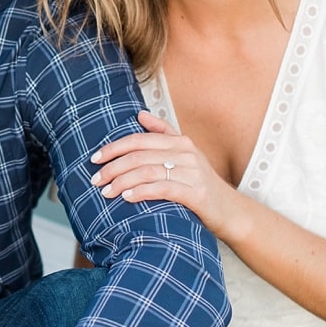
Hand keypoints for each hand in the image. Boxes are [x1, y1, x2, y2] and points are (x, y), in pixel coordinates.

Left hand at [90, 111, 239, 235]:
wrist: (231, 212)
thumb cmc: (201, 184)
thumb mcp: (186, 155)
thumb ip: (163, 134)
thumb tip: (139, 114)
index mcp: (180, 142)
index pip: (139, 139)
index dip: (114, 147)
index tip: (94, 158)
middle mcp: (186, 153)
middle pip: (139, 155)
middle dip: (112, 167)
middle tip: (95, 180)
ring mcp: (192, 172)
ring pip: (147, 171)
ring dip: (122, 181)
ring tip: (106, 192)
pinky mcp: (196, 193)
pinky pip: (163, 188)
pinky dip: (142, 192)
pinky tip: (127, 198)